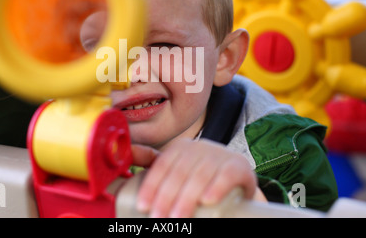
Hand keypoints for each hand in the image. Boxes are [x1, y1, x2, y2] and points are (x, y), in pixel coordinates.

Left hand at [132, 139, 257, 217]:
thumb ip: (152, 162)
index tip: (143, 206)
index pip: (162, 165)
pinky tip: (207, 200)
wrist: (236, 183)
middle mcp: (200, 147)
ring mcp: (220, 154)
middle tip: (159, 218)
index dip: (151, 185)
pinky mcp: (239, 165)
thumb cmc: (199, 178)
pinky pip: (227, 174)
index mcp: (181, 148)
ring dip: (187, 198)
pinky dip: (216, 187)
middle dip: (166, 197)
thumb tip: (126, 152)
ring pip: (200, 175)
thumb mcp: (176, 170)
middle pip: (179, 172)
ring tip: (178, 218)